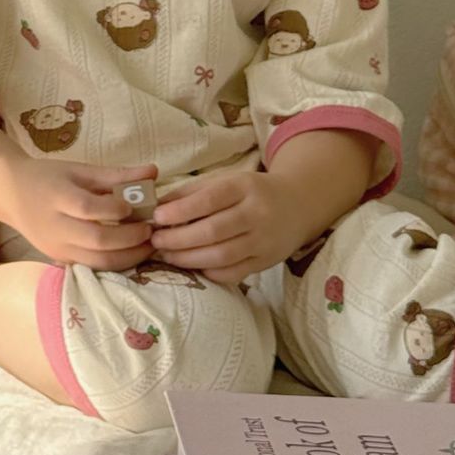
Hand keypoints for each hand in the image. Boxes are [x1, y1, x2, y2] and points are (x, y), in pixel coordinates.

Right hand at [0, 155, 159, 270]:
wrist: (11, 194)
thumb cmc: (48, 177)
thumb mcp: (78, 169)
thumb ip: (116, 174)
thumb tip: (153, 172)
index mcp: (56, 197)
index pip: (88, 208)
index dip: (115, 210)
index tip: (134, 206)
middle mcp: (55, 227)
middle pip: (96, 241)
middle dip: (130, 239)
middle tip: (150, 230)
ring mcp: (56, 249)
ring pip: (98, 262)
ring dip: (128, 257)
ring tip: (148, 245)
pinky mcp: (60, 261)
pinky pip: (92, 268)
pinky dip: (115, 264)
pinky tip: (131, 253)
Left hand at [150, 169, 302, 282]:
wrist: (297, 204)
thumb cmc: (250, 191)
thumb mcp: (225, 180)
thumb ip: (192, 191)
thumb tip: (158, 206)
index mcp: (244, 187)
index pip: (209, 200)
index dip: (181, 211)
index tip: (157, 217)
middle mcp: (257, 214)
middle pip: (213, 231)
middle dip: (179, 239)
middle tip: (156, 241)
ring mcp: (263, 241)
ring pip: (222, 256)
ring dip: (189, 259)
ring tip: (167, 256)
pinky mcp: (266, 262)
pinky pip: (234, 273)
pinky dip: (209, 273)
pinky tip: (192, 267)